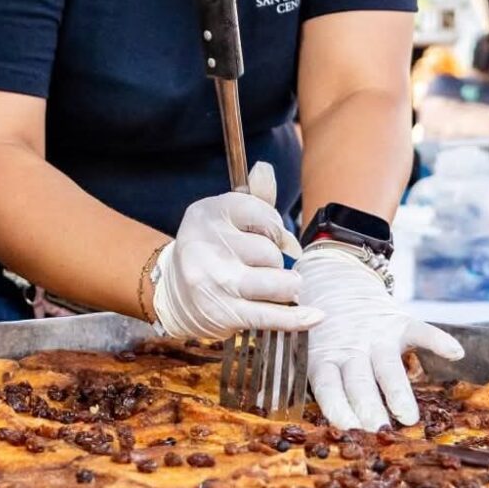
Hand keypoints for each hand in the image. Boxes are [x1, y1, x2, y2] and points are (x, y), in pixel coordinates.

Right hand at [152, 162, 318, 341]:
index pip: (264, 215)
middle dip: (277, 261)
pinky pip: (270, 316)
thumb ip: (253, 196)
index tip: (273, 238)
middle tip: (264, 266)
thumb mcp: (224, 216)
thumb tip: (265, 170)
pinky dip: (296, 318)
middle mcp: (208, 246)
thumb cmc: (211, 249)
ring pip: (276, 282)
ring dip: (287, 286)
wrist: (174, 291)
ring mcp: (215, 282)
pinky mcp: (224, 313)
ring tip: (281, 286)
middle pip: (271, 252)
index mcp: (208, 213)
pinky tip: (314, 315)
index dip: (277, 229)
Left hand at [299, 242, 462, 430]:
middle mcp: (351, 349)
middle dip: (368, 408)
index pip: (329, 386)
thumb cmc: (318, 328)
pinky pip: (421, 331)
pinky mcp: (399, 322)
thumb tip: (270, 406)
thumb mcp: (303, 347)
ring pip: (388, 366)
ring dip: (397, 390)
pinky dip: (437, 340)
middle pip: (360, 383)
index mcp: (325, 358)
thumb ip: (293, 374)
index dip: (337, 407)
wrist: (334, 277)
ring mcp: (376, 336)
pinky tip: (454, 353)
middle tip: (377, 432)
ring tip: (408, 415)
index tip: (345, 428)